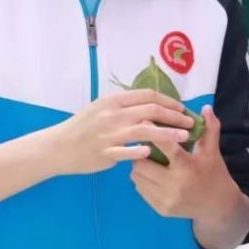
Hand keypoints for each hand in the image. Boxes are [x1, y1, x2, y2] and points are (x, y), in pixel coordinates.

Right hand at [51, 89, 194, 175]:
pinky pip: (128, 152)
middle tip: (190, 122)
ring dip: (168, 133)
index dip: (168, 100)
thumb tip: (150, 105)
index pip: (147, 95)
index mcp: (113, 101)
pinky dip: (143, 151)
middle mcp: (113, 114)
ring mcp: (110, 134)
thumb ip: (124, 106)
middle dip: (175, 116)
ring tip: (185, 137)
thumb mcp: (101, 108)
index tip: (182, 108)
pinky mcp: (106, 153)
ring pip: (145, 130)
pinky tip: (155, 153)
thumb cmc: (83, 127)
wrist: (58, 146)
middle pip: (151, 110)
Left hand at [130, 106, 238, 219]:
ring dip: (140, 166)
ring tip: (147, 159)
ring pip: (138, 177)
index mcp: (188, 167)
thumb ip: (210, 129)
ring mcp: (166, 199)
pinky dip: (142, 180)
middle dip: (142, 152)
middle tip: (145, 146)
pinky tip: (151, 175)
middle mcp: (175, 184)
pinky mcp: (161, 209)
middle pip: (142, 163)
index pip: (166, 147)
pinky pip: (141, 190)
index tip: (145, 121)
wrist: (218, 207)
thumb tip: (206, 107)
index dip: (153, 132)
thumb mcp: (213, 151)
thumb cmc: (215, 174)